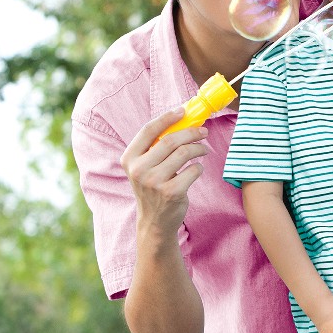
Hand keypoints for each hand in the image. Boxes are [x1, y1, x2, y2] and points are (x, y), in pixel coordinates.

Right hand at [121, 108, 209, 237]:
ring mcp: (154, 182)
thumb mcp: (144, 167)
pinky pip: (193, 170)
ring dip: (199, 148)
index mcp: (129, 159)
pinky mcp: (172, 192)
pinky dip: (199, 167)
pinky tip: (196, 169)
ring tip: (203, 149)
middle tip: (203, 131)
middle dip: (191, 132)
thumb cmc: (153, 187)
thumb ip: (155, 147)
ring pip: (185, 153)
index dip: (167, 117)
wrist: (154, 221)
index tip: (182, 111)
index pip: (148, 130)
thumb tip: (181, 120)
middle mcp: (139, 169)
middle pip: (171, 140)